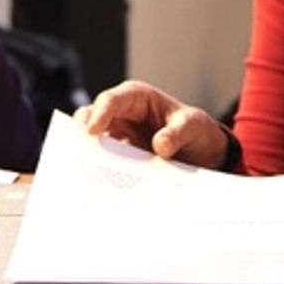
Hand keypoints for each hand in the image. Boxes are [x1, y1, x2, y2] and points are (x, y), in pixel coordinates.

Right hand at [75, 79, 228, 167]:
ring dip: (89, 156)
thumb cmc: (196, 130)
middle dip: (82, 133)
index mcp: (137, 98)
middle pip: (93, 119)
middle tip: (78, 151)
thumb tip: (159, 146)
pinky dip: (101, 172)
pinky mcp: (122, 159)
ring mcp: (120, 138)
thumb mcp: (193, 126)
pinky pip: (106, 163)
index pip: (112, 100)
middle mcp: (123, 116)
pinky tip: (100, 185)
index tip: (91, 131)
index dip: (99, 113)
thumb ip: (177, 133)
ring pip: (94, 143)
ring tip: (85, 172)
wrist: (205, 154)